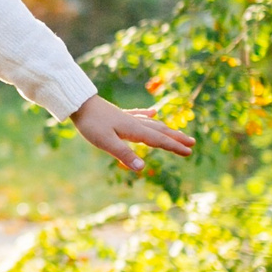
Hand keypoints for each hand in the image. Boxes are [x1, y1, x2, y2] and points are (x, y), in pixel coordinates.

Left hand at [70, 95, 194, 172]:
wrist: (79, 103)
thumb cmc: (91, 124)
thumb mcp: (106, 143)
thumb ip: (124, 155)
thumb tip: (142, 168)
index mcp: (134, 130)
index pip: (159, 140)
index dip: (174, 147)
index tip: (189, 152)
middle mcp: (135, 123)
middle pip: (160, 131)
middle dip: (176, 138)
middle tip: (192, 143)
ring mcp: (127, 118)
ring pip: (152, 124)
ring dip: (167, 129)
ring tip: (177, 133)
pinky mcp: (119, 115)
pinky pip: (139, 115)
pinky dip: (148, 115)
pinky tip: (153, 112)